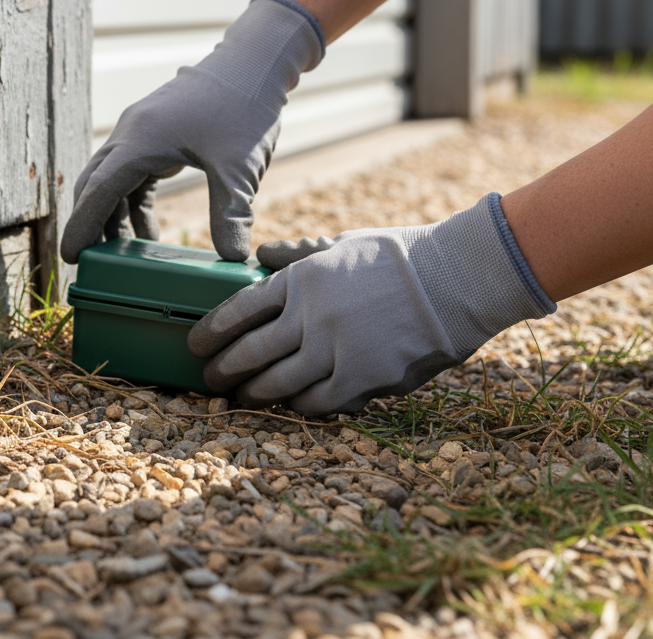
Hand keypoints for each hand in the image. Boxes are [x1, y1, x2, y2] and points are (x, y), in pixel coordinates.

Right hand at [60, 0, 324, 262]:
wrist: (252, 62)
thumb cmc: (243, 107)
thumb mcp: (239, 168)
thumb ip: (230, 214)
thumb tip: (233, 259)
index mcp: (141, 140)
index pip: (99, 190)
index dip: (82, 225)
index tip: (71, 257)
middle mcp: (131, 133)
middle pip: (95, 184)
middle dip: (90, 223)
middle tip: (89, 263)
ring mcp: (140, 131)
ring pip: (111, 179)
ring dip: (113, 215)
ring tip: (121, 255)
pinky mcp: (154, 132)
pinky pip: (131, 174)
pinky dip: (133, 203)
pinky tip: (148, 232)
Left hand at [186, 194, 555, 414]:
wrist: (456, 278)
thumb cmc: (402, 256)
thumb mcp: (345, 244)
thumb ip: (300, 253)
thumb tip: (261, 250)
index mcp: (301, 279)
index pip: (239, 309)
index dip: (212, 330)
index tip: (197, 343)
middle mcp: (310, 315)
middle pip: (250, 352)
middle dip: (223, 369)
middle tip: (210, 378)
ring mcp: (334, 349)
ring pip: (277, 383)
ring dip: (253, 394)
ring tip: (240, 398)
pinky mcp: (362, 378)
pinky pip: (317, 402)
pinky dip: (299, 406)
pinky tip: (291, 407)